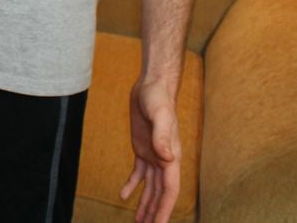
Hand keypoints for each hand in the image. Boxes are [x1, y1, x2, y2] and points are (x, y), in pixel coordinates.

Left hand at [120, 80, 181, 222]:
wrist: (151, 86)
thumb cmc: (158, 99)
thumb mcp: (160, 116)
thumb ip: (162, 137)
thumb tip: (167, 158)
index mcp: (172, 157)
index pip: (170, 190)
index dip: (165, 209)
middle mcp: (165, 160)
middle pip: (161, 194)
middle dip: (155, 213)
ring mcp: (153, 155)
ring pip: (150, 187)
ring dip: (145, 204)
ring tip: (138, 222)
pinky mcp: (142, 149)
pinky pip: (138, 173)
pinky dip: (132, 185)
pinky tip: (124, 196)